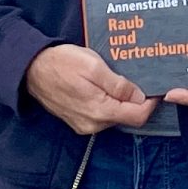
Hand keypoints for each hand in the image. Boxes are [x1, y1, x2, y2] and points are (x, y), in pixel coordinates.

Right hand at [25, 44, 155, 134]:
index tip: (156, 88)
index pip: (138, 116)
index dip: (151, 103)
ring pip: (115, 116)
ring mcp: (84, 125)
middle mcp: (93, 124)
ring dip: (121, 101)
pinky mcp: (78, 121)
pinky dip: (108, 103)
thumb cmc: (61, 63)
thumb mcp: (93, 66)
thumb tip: (139, 96)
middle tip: (138, 78)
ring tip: (119, 79)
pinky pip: (102, 115)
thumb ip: (118, 84)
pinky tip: (105, 87)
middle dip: (136, 100)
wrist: (31, 70)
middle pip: (127, 117)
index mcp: (100, 111)